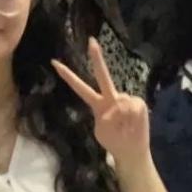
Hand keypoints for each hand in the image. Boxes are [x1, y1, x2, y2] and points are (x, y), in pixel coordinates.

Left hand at [51, 37, 149, 168]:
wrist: (131, 150)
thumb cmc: (114, 140)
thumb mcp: (101, 132)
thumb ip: (105, 119)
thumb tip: (117, 107)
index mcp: (96, 104)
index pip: (80, 88)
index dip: (68, 76)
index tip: (54, 63)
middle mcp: (110, 98)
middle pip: (103, 76)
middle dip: (97, 59)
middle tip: (91, 40)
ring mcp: (124, 99)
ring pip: (120, 102)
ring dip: (122, 119)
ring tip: (125, 129)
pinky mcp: (138, 103)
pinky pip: (132, 108)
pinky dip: (132, 119)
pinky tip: (133, 126)